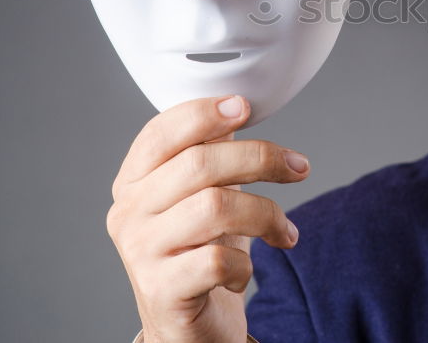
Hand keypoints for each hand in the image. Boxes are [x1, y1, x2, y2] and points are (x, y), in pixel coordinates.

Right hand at [106, 95, 308, 342]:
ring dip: (267, 214)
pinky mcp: (162, 290)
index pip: (161, 133)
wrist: (184, 327)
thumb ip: (208, 154)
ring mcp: (141, 252)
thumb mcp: (199, 197)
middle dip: (261, 158)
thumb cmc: (196, 252)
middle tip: (298, 167)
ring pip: (215, 207)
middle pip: (200, 164)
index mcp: (133, 181)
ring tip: (285, 230)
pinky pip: (217, 260)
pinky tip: (245, 269)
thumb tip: (237, 106)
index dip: (204, 113)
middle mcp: (128, 213)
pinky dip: (246, 263)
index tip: (245, 106)